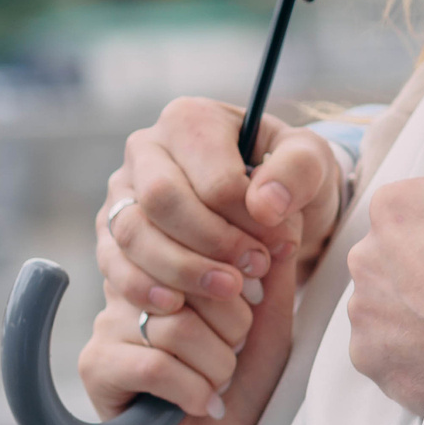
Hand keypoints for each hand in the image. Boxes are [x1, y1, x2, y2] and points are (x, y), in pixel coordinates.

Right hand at [80, 253, 298, 424]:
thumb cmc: (250, 380)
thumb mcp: (271, 319)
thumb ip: (273, 268)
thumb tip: (281, 215)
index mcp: (172, 258)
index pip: (202, 236)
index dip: (239, 276)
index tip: (256, 304)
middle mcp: (134, 281)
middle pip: (189, 279)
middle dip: (233, 328)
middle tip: (236, 357)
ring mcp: (109, 321)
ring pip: (175, 325)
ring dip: (217, 365)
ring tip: (220, 384)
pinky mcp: (97, 365)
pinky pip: (154, 364)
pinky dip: (193, 390)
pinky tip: (204, 406)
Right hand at [98, 97, 346, 326]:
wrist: (265, 208)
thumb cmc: (285, 178)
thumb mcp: (311, 163)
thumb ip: (298, 172)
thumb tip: (265, 204)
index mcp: (191, 120)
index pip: (212, 178)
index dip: (248, 220)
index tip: (280, 245)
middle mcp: (146, 149)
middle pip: (162, 199)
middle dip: (213, 244)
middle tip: (255, 270)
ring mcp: (123, 191)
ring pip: (132, 232)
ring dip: (181, 270)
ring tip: (229, 291)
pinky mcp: (112, 232)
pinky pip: (113, 263)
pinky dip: (142, 288)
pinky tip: (176, 304)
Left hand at [347, 140, 423, 417]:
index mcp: (392, 205)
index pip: (410, 209)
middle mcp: (363, 254)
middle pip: (391, 255)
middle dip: (419, 268)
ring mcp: (361, 309)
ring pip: (384, 302)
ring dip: (411, 310)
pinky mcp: (368, 356)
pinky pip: (385, 348)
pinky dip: (408, 351)